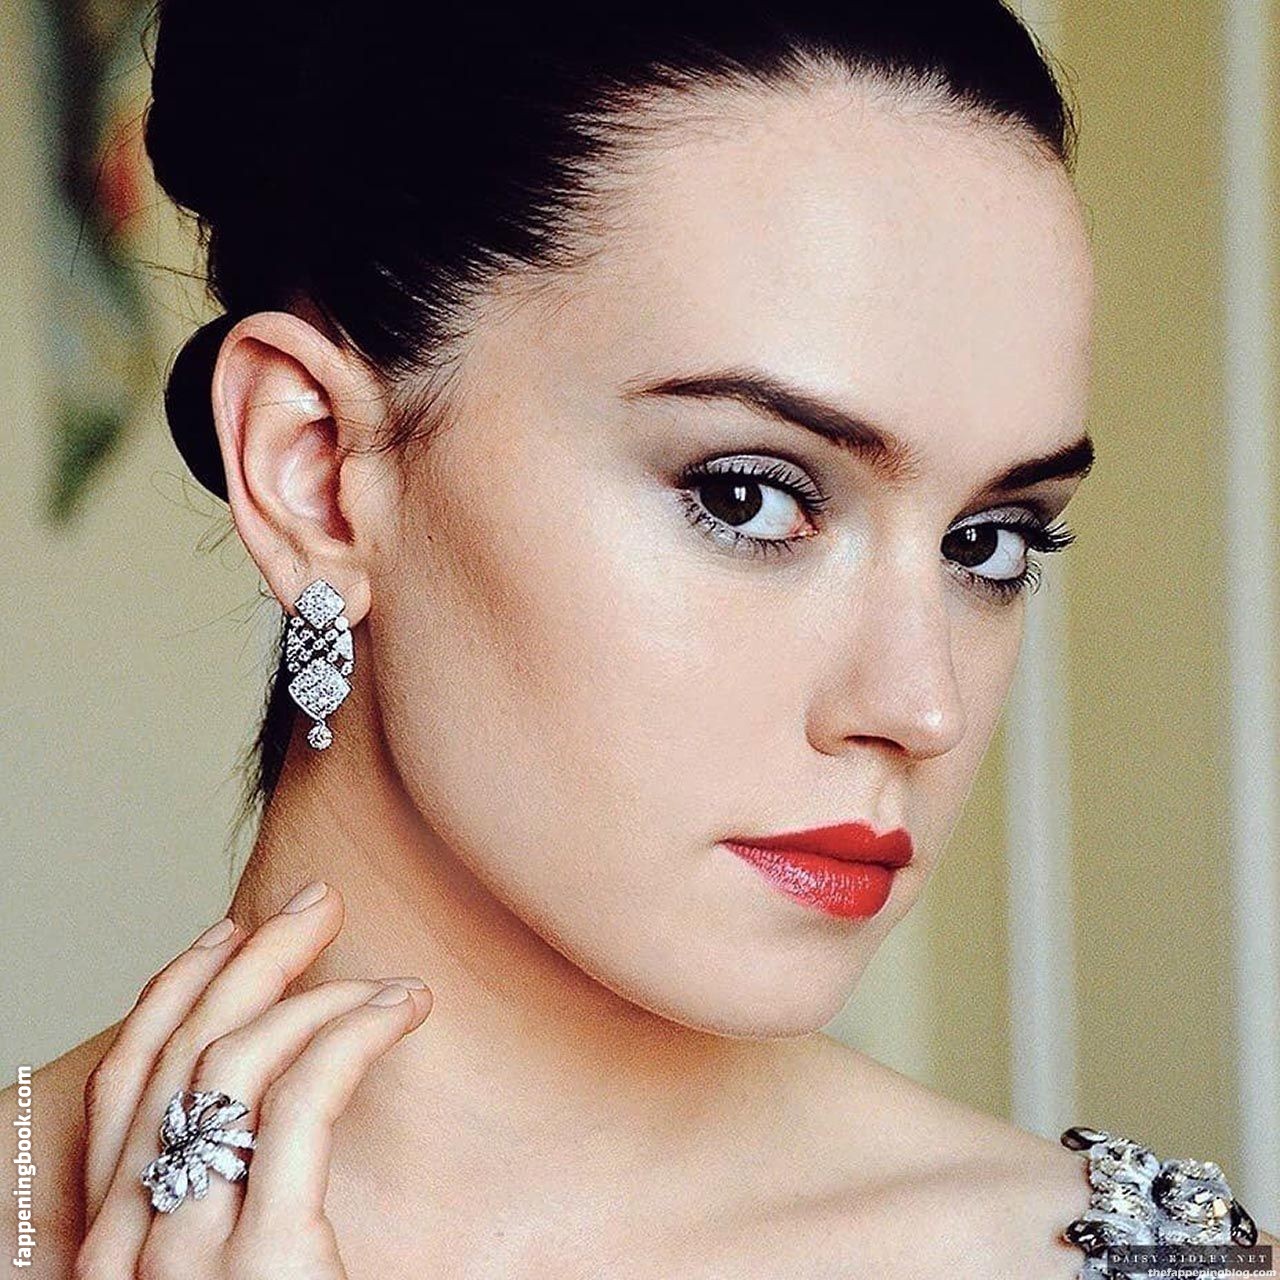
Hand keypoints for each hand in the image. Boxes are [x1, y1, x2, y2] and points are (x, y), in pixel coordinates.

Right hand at [73, 880, 431, 1278]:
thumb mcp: (225, 1270)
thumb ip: (221, 1203)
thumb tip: (263, 1116)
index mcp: (112, 1247)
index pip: (124, 1088)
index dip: (175, 993)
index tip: (228, 934)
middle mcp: (123, 1249)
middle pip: (180, 1057)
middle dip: (252, 960)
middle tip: (317, 904)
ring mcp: (184, 1257)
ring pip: (235, 1064)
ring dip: (316, 993)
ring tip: (391, 977)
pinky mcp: (266, 1261)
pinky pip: (305, 1099)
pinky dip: (357, 1033)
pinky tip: (403, 1010)